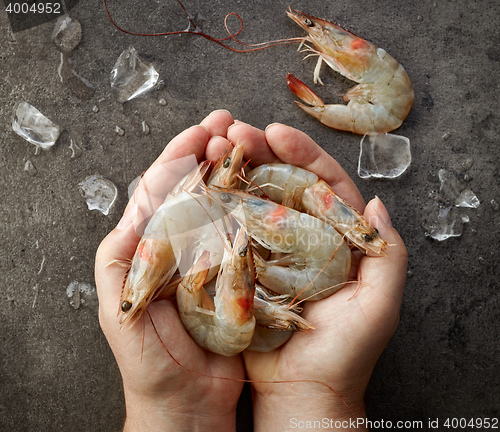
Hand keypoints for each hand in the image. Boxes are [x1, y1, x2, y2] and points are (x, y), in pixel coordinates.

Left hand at [95, 110, 245, 431]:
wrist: (186, 402)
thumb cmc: (149, 362)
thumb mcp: (120, 309)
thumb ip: (121, 260)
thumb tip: (137, 210)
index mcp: (144, 248)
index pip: (159, 190)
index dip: (180, 156)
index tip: (204, 131)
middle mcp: (176, 247)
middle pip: (192, 188)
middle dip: (209, 152)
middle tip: (231, 125)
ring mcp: (206, 259)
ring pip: (219, 204)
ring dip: (233, 172)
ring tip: (250, 144)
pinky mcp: (233, 275)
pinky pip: (241, 233)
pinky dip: (251, 207)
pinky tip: (265, 187)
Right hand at [216, 121, 407, 430]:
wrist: (302, 391)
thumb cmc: (345, 353)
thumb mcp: (379, 305)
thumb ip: (388, 254)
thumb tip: (378, 203)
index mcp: (337, 240)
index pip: (323, 185)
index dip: (302, 155)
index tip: (276, 132)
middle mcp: (304, 239)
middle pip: (284, 185)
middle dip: (261, 153)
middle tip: (235, 132)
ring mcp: (271, 252)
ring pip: (255, 202)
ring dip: (236, 173)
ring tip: (213, 149)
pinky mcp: (245, 268)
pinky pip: (232, 232)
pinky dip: (218, 208)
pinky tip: (203, 188)